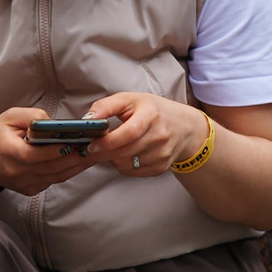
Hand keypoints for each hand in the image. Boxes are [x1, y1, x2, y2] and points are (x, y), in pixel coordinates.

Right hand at [0, 108, 95, 197]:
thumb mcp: (9, 117)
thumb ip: (33, 118)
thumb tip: (56, 124)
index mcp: (10, 152)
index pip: (39, 154)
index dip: (62, 148)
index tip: (82, 140)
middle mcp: (17, 172)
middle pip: (54, 167)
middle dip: (77, 156)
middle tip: (97, 146)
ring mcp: (24, 184)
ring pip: (57, 175)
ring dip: (78, 165)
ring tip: (95, 152)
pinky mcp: (29, 190)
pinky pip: (53, 180)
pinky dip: (68, 170)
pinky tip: (81, 160)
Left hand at [83, 91, 208, 177]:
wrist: (184, 127)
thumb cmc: (153, 111)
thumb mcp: (130, 100)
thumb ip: (105, 107)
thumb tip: (86, 120)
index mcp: (151, 115)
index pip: (129, 133)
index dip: (108, 142)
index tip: (92, 145)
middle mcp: (160, 136)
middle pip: (125, 152)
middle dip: (104, 153)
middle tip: (93, 150)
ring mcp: (163, 154)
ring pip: (127, 165)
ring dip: (113, 160)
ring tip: (112, 149)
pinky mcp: (162, 167)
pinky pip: (134, 172)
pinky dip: (123, 166)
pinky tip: (125, 155)